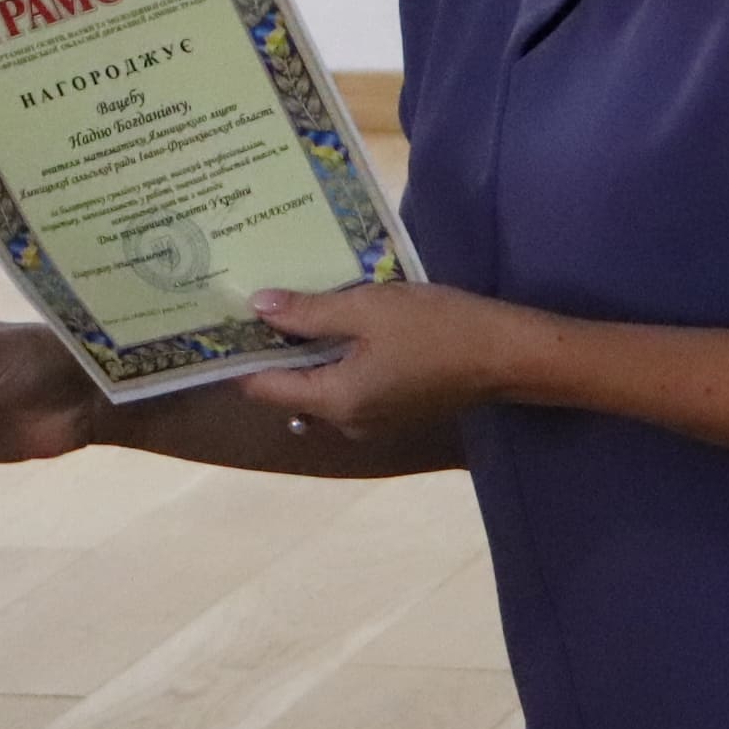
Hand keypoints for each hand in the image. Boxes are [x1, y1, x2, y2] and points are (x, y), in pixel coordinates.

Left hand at [234, 282, 514, 444]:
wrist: (505, 354)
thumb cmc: (434, 328)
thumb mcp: (367, 310)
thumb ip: (308, 313)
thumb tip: (257, 308)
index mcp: (334, 401)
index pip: (265, 387)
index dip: (241, 356)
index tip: (223, 322)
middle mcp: (346, 423)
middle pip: (291, 389)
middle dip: (274, 350)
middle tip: (257, 305)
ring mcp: (372, 421)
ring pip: (320, 387)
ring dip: (307, 353)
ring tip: (294, 307)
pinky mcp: (394, 410)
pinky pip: (348, 387)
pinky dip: (336, 360)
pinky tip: (338, 325)